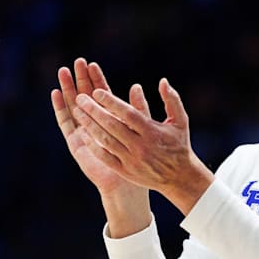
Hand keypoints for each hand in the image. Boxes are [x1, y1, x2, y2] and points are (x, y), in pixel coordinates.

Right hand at [51, 58, 147, 196]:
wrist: (127, 182)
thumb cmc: (138, 158)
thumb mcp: (141, 129)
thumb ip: (138, 108)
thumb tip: (137, 85)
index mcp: (110, 118)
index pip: (101, 93)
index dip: (96, 79)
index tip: (91, 63)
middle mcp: (95, 123)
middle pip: (85, 95)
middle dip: (81, 78)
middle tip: (77, 61)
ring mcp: (83, 131)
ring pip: (73, 105)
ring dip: (68, 88)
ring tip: (63, 71)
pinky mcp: (75, 141)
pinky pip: (65, 122)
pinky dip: (60, 107)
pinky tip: (56, 93)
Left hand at [71, 78, 213, 214]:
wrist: (179, 178)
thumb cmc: (179, 145)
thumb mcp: (180, 121)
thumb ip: (172, 100)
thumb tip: (163, 81)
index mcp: (153, 132)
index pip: (128, 114)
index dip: (111, 102)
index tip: (97, 91)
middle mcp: (141, 146)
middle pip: (113, 126)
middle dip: (94, 111)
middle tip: (80, 98)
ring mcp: (132, 160)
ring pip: (106, 141)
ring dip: (89, 125)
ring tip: (77, 112)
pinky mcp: (125, 171)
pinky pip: (105, 157)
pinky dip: (93, 145)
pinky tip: (83, 134)